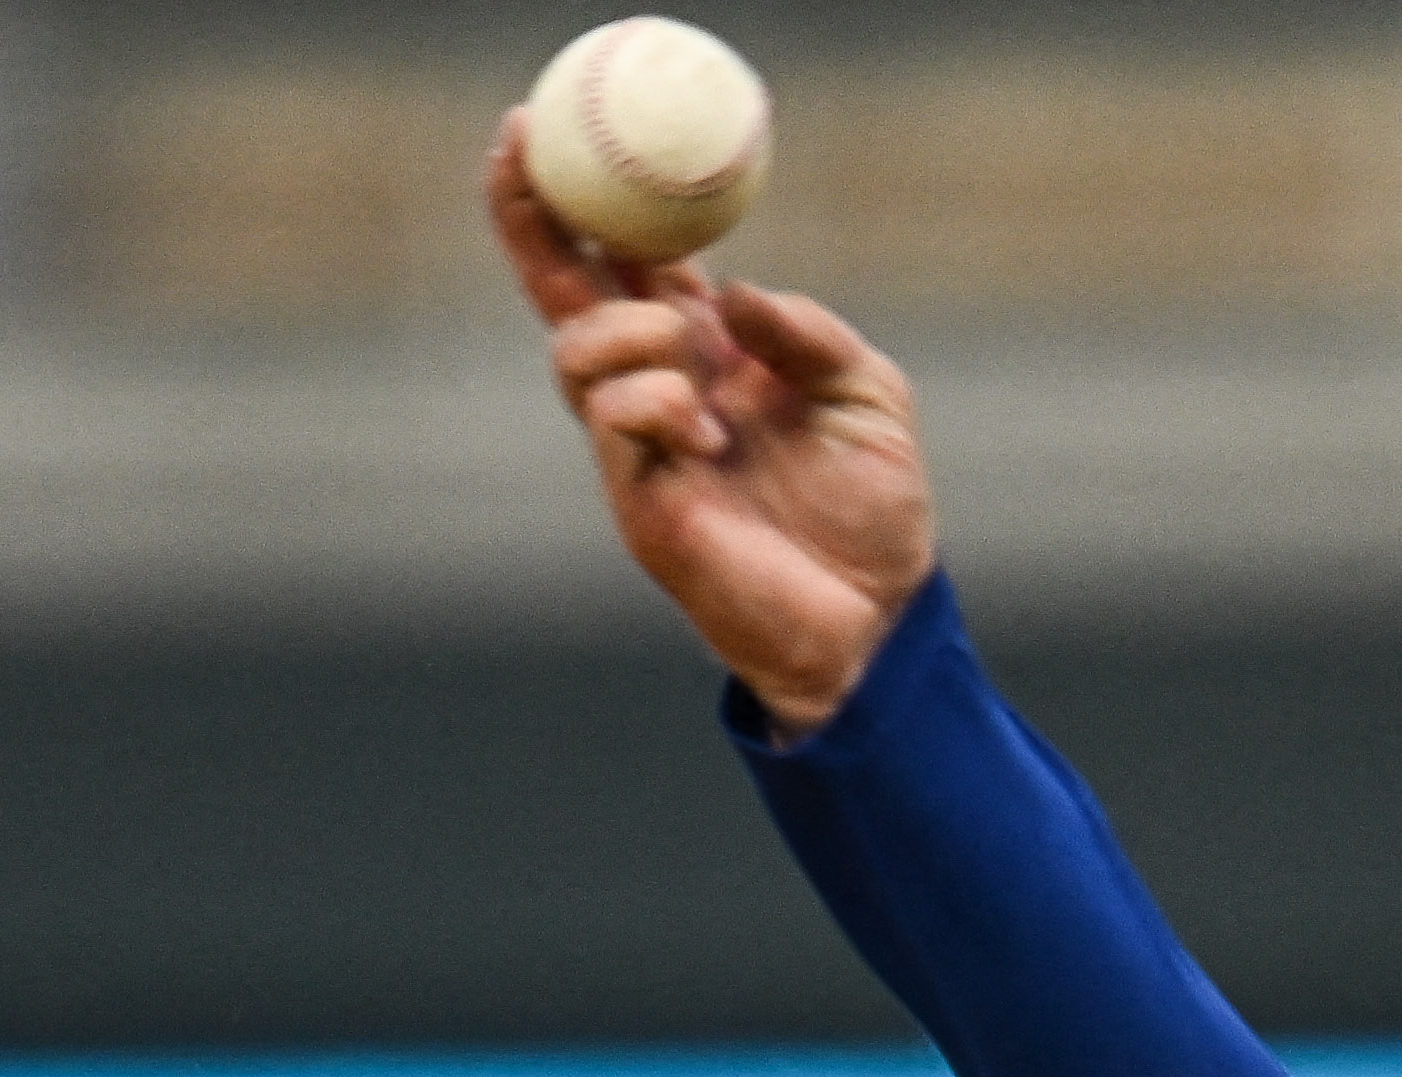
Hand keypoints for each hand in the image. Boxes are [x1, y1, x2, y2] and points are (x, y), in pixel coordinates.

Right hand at [487, 113, 937, 733]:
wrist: (878, 620)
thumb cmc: (873, 510)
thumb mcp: (868, 394)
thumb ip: (809, 332)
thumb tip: (732, 292)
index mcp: (707, 352)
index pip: (624, 262)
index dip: (580, 202)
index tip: (539, 131)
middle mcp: (660, 391)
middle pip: (565, 296)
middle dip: (533, 226)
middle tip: (523, 161)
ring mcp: (642, 450)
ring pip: (577, 359)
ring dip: (623, 334)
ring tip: (688, 358)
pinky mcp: (644, 506)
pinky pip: (615, 429)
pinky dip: (652, 406)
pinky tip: (702, 426)